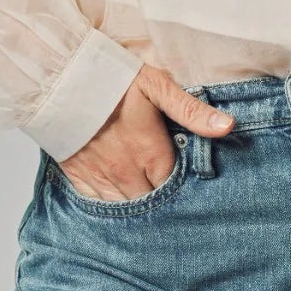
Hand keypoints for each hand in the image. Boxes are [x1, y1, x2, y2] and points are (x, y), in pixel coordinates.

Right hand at [56, 62, 235, 201]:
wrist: (62, 80)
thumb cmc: (113, 79)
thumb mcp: (157, 86)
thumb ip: (192, 111)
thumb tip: (228, 127)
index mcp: (152, 154)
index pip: (176, 189)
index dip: (184, 189)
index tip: (191, 185)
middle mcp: (128, 174)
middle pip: (153, 204)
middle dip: (163, 202)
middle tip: (171, 195)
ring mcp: (102, 180)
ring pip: (127, 211)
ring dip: (139, 207)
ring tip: (149, 202)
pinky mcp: (80, 179)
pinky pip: (100, 207)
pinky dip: (112, 207)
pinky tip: (121, 200)